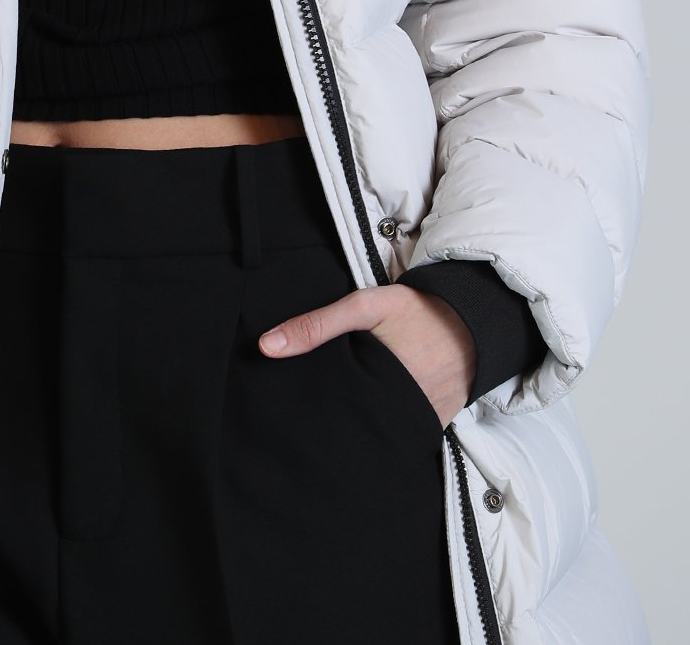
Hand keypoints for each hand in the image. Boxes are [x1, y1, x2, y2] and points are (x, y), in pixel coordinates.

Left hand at [258, 283, 475, 427]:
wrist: (473, 319)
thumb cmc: (415, 311)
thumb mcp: (364, 306)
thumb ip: (317, 325)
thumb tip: (266, 346)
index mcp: (381, 385)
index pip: (334, 412)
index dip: (312, 413)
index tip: (290, 414)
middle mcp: (403, 412)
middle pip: (355, 427)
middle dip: (334, 424)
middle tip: (309, 421)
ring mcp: (421, 423)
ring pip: (379, 433)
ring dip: (361, 428)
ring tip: (336, 425)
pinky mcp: (435, 425)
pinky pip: (404, 433)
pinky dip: (388, 428)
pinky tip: (369, 421)